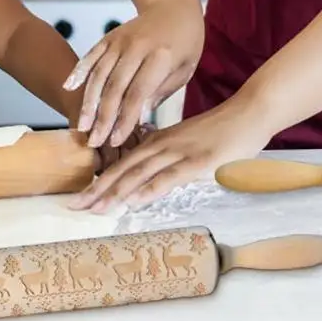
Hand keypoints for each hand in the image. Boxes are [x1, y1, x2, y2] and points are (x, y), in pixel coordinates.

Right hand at [63, 1, 202, 149]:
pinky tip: (68, 88)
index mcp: (160, 57)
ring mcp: (120, 40)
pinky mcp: (110, 36)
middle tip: (95, 141)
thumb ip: (160, 91)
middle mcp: (137, 47)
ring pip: (99, 74)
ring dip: (88, 102)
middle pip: (114, 87)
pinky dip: (79, 71)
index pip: (138, 93)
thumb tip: (139, 115)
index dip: (125, 119)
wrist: (174, 6)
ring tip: (82, 125)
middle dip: (103, 117)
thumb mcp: (184, 69)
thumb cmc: (184, 42)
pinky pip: (91, 55)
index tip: (116, 140)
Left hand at [68, 104, 271, 211]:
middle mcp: (162, 145)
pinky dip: (149, 189)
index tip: (79, 197)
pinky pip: (169, 176)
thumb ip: (169, 155)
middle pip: (122, 170)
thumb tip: (151, 171)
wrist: (249, 113)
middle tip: (73, 206)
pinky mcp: (198, 161)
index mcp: (158, 141)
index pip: (121, 164)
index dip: (99, 182)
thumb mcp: (187, 141)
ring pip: (139, 174)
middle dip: (96, 190)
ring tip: (94, 208)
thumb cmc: (222, 130)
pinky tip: (134, 199)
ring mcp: (179, 152)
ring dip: (115, 192)